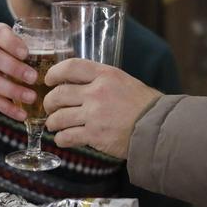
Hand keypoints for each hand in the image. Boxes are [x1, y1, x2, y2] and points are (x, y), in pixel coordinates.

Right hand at [0, 22, 37, 120]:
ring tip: (32, 97)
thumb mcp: (13, 39)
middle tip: (34, 77)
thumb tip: (65, 51)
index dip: (11, 43)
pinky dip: (7, 108)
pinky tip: (21, 114)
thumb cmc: (5, 49)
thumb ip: (32, 42)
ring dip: (13, 91)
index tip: (26, 53)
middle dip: (14, 69)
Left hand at [43, 58, 160, 158]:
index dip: (54, 73)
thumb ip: (101, 80)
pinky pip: (67, 136)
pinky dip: (61, 139)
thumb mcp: (123, 81)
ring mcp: (94, 115)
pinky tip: (63, 139)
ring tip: (54, 125)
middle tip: (50, 107)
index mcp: (105, 75)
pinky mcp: (94, 135)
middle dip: (49, 103)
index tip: (49, 80)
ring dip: (53, 123)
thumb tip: (77, 84)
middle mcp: (96, 92)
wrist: (158, 128)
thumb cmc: (143, 105)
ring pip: (58, 118)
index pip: (70, 67)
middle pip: (58, 94)